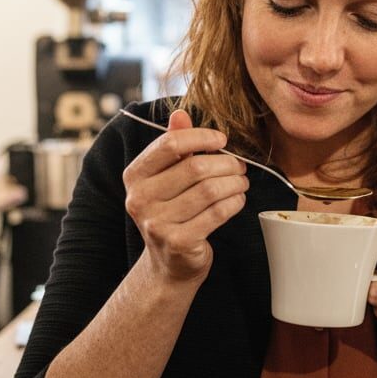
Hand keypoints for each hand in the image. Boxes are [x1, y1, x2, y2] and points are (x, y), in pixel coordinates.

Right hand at [123, 109, 248, 282]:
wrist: (169, 263)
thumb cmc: (173, 212)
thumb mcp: (167, 178)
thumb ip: (173, 145)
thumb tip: (180, 113)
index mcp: (135, 176)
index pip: (169, 144)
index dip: (201, 137)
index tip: (222, 140)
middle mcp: (139, 199)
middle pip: (195, 167)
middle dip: (226, 163)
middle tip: (240, 166)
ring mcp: (157, 223)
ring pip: (210, 190)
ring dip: (234, 183)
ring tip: (242, 182)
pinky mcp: (178, 242)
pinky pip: (217, 213)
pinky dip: (234, 202)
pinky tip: (238, 200)